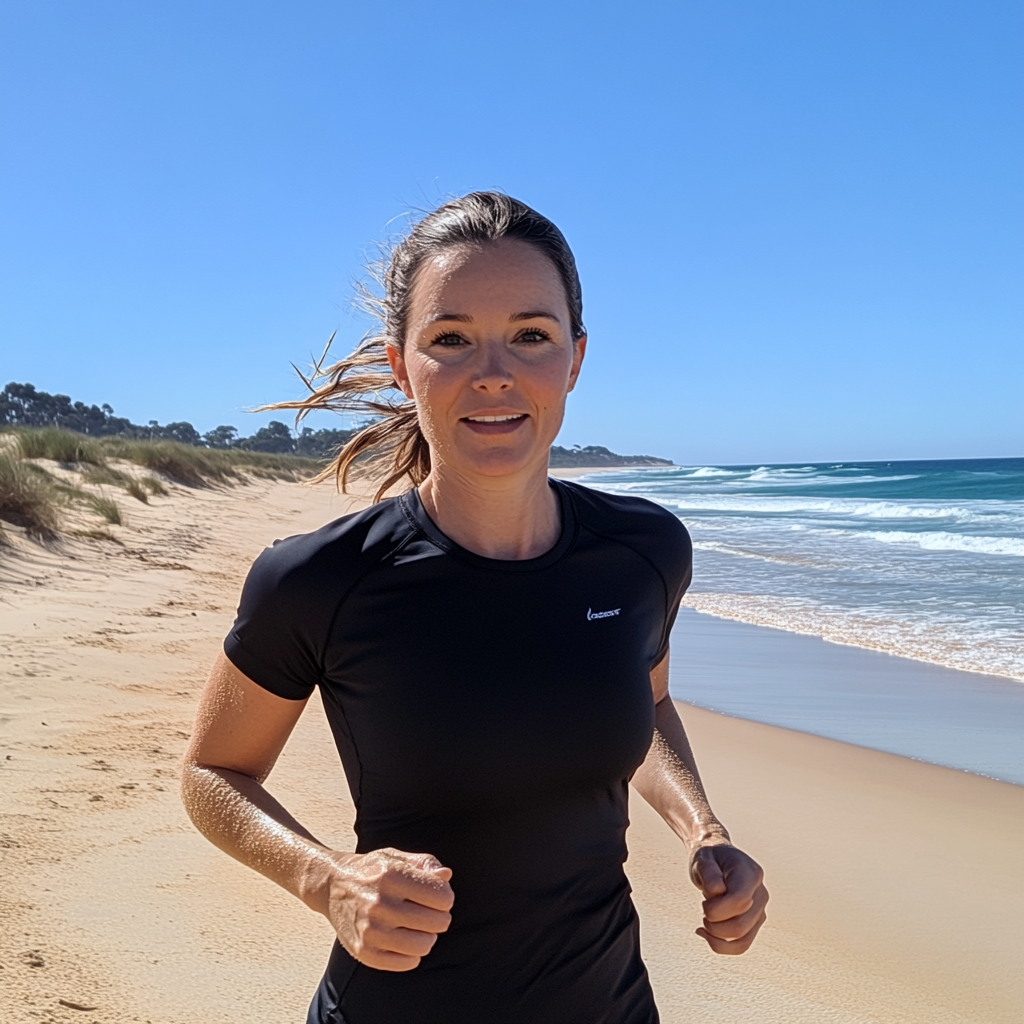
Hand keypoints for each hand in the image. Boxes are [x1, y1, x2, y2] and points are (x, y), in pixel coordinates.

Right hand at [324, 847, 454, 970]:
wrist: (331, 885)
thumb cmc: (371, 870)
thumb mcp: (396, 857)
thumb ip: (424, 863)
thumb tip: (446, 876)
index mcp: (392, 876)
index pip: (442, 897)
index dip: (445, 897)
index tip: (436, 895)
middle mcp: (380, 904)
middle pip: (437, 922)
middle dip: (440, 917)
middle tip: (428, 912)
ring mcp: (370, 930)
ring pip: (424, 945)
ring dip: (427, 936)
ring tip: (417, 927)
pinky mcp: (364, 951)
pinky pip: (406, 963)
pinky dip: (411, 954)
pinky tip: (403, 940)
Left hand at [689, 844, 767, 954]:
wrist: (718, 857)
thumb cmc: (710, 858)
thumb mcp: (702, 858)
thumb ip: (708, 872)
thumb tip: (717, 892)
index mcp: (750, 873)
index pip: (740, 900)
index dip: (718, 908)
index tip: (704, 900)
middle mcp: (760, 893)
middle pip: (740, 926)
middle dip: (713, 924)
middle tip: (703, 907)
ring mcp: (760, 910)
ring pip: (741, 941)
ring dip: (716, 936)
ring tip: (704, 919)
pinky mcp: (754, 923)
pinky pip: (742, 945)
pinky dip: (721, 945)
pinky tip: (705, 933)